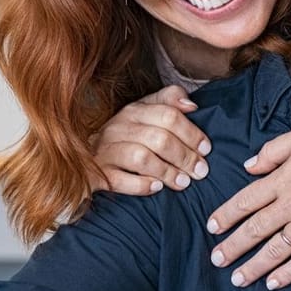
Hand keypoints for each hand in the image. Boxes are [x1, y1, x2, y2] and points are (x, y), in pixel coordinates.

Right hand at [92, 86, 210, 195]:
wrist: (84, 159)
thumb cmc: (124, 138)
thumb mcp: (144, 114)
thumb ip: (168, 102)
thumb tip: (192, 105)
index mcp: (133, 111)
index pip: (168, 114)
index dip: (192, 132)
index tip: (206, 150)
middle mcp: (117, 128)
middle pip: (159, 137)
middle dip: (185, 156)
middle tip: (200, 172)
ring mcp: (105, 151)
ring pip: (141, 157)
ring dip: (167, 171)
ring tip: (183, 183)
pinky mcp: (96, 174)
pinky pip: (120, 180)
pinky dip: (141, 185)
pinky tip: (156, 188)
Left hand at [204, 121, 290, 287]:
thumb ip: (272, 152)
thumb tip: (249, 166)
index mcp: (282, 180)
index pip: (245, 202)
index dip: (226, 216)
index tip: (212, 227)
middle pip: (254, 229)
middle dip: (232, 247)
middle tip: (215, 260)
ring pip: (275, 249)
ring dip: (254, 265)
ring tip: (237, 279)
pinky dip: (288, 273)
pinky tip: (273, 283)